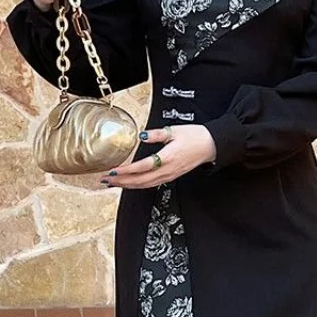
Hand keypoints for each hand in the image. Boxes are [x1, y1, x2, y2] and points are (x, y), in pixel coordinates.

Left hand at [101, 125, 215, 189]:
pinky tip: (131, 183)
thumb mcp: (174, 130)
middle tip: (106, 180)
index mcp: (167, 157)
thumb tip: (142, 135)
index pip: (142, 167)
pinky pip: (151, 184)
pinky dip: (138, 185)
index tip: (113, 170)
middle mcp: (167, 170)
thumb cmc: (195, 136)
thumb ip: (156, 134)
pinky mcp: (171, 176)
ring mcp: (169, 175)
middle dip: (122, 181)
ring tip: (114, 183)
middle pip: (140, 180)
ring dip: (128, 185)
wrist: (210, 145)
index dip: (126, 171)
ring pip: (145, 185)